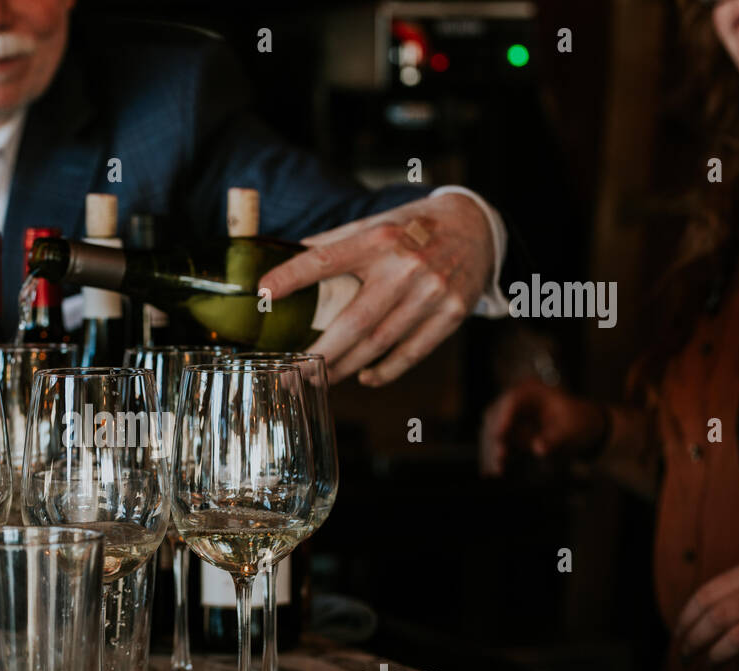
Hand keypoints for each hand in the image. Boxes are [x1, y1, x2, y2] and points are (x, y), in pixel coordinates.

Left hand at [258, 193, 493, 385]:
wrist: (476, 227)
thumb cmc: (413, 228)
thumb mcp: (375, 223)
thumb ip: (334, 242)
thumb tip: (285, 254)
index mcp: (378, 239)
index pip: (325, 260)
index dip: (291, 277)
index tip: (262, 293)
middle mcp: (406, 265)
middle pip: (353, 322)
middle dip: (319, 354)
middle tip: (292, 373)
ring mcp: (432, 292)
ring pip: (379, 343)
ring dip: (346, 368)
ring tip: (320, 379)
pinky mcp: (452, 312)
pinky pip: (412, 352)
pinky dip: (386, 370)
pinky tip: (365, 378)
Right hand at [480, 380, 606, 475]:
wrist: (584, 431)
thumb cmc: (579, 423)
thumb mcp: (572, 430)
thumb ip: (555, 439)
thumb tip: (538, 449)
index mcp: (532, 391)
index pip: (512, 400)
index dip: (503, 418)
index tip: (498, 435)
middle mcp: (516, 402)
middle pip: (495, 416)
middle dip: (494, 437)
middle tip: (500, 456)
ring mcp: (509, 418)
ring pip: (492, 432)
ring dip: (492, 450)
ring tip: (497, 470)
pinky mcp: (509, 434)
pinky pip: (497, 445)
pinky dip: (495, 457)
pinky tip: (494, 471)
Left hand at [674, 560, 738, 670]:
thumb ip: (728, 598)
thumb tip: (686, 628)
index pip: (705, 596)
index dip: (685, 620)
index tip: (677, 637)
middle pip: (717, 618)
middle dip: (695, 641)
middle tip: (685, 658)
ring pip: (738, 637)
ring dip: (717, 655)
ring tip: (711, 665)